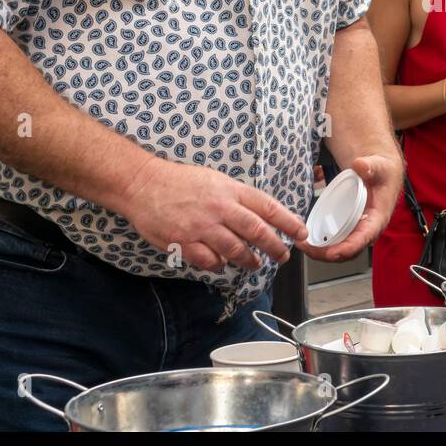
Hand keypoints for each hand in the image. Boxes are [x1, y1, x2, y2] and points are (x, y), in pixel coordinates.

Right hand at [120, 156, 308, 272]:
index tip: (302, 233)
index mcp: (230, 190)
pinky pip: (209, 261)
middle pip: (257, 231)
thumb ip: (237, 198)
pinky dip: (219, 265)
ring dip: (249, 260)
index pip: (268, 207)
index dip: (288, 222)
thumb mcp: (216, 180)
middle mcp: (220, 208)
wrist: (143, 184)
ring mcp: (202, 226)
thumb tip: (260, 216)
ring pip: (235, 250)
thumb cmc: (181, 181)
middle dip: (275, 246)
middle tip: (284, 255)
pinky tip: (222, 264)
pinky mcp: (184, 241)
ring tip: (255, 263)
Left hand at [298, 152, 403, 262]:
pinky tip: (308, 240)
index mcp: (378, 217)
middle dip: (327, 253)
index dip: (347, 248)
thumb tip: (361, 166)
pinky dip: (322, 244)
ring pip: (341, 249)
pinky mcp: (350, 227)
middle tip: (306, 247)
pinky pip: (337, 242)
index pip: (364, 238)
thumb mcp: (378, 166)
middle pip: (349, 250)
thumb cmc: (382, 172)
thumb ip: (370, 166)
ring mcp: (359, 230)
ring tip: (302, 245)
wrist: (381, 173)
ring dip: (321, 252)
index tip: (331, 253)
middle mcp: (369, 229)